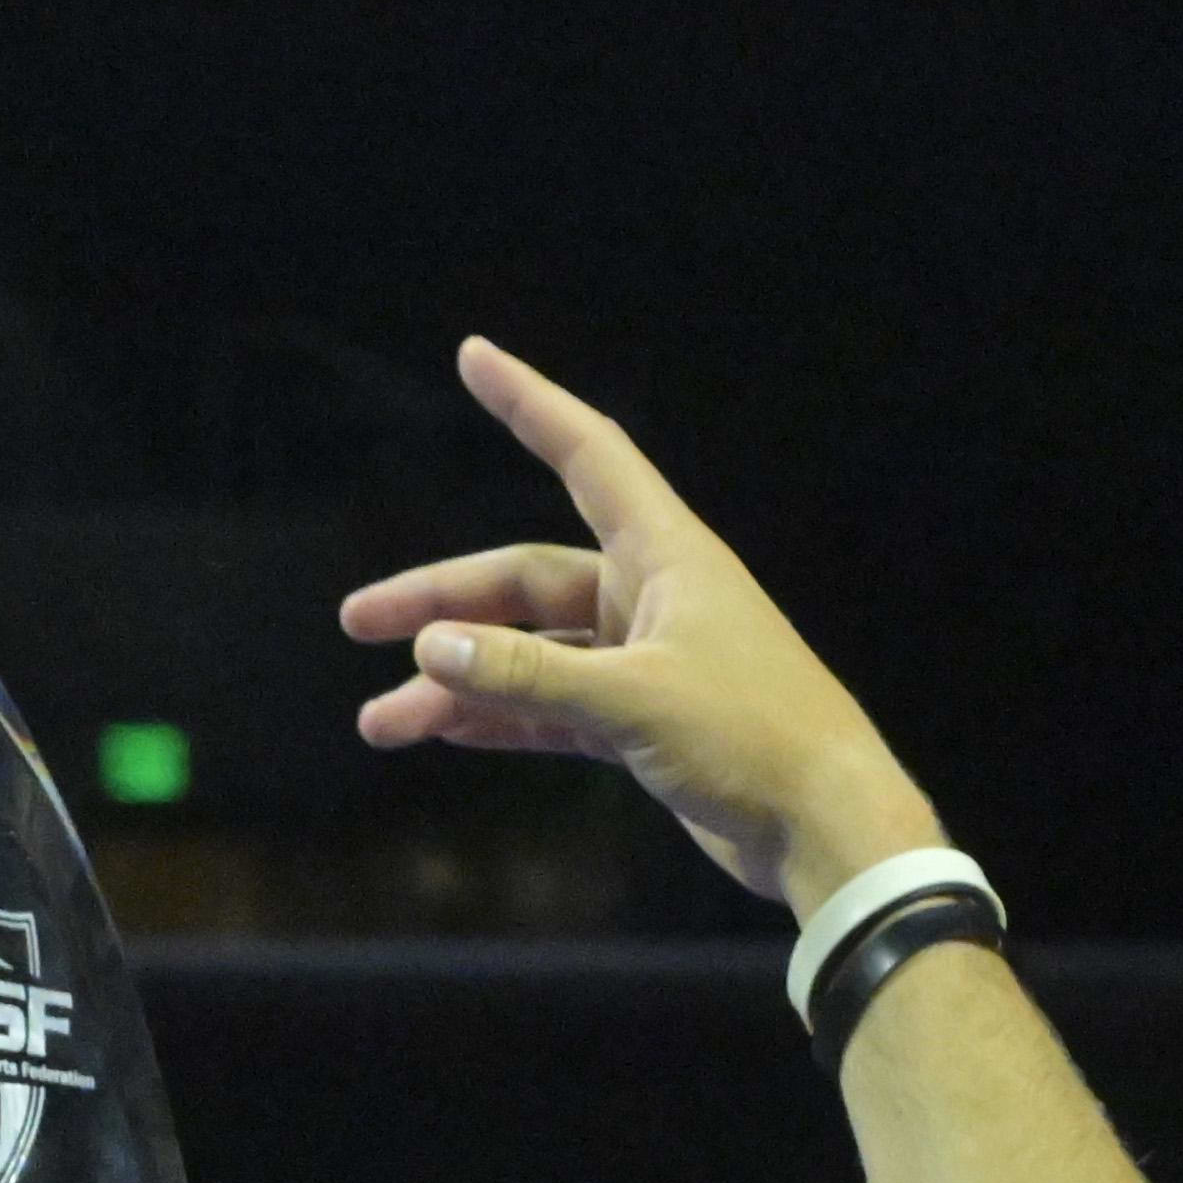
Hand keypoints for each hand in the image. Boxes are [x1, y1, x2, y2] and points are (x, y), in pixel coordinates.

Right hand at [341, 336, 938, 911]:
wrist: (824, 826)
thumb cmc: (755, 740)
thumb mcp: (635, 702)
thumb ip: (531, 677)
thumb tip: (432, 649)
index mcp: (665, 556)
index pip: (586, 455)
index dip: (529, 403)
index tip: (475, 356)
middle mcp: (650, 596)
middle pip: (524, 579)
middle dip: (442, 601)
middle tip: (358, 621)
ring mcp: (643, 661)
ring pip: (529, 656)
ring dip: (458, 685)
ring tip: (383, 722)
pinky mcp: (641, 723)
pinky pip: (549, 709)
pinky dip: (499, 719)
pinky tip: (441, 733)